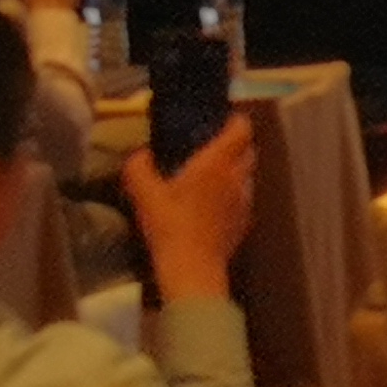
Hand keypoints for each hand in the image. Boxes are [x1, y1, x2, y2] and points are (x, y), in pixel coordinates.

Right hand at [124, 112, 254, 302]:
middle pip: (249, 150)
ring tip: (212, 174)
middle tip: (213, 145)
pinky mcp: (245, 221)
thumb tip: (140, 154)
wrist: (192, 268)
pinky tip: (213, 203)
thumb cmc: (169, 225)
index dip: (235, 120)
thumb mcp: (144, 194)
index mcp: (217, 163)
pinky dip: (234, 193)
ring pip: (248, 174)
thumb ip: (138, 167)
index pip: (241, 130)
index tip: (222, 119)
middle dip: (236, 143)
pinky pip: (244, 197)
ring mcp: (245, 200)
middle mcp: (237, 178)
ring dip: (236, 169)